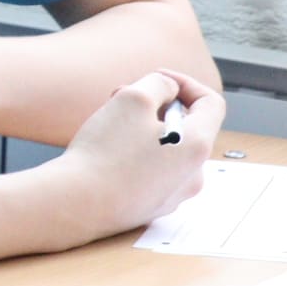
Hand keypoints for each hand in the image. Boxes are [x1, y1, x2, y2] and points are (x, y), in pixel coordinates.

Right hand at [50, 69, 222, 240]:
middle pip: (187, 127)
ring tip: (111, 128)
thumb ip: (159, 85)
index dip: (185, 83)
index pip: (210, 103)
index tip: (158, 78)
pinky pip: (153, 173)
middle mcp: (193, 174)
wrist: (76, 204)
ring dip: (146, 132)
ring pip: (168, 151)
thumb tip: (167, 90)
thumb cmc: (104, 154)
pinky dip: (137, 158)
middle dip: (158, 108)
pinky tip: (109, 157)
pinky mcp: (151, 207)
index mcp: (197, 145)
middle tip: (123, 100)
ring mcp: (173, 195)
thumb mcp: (132, 98)